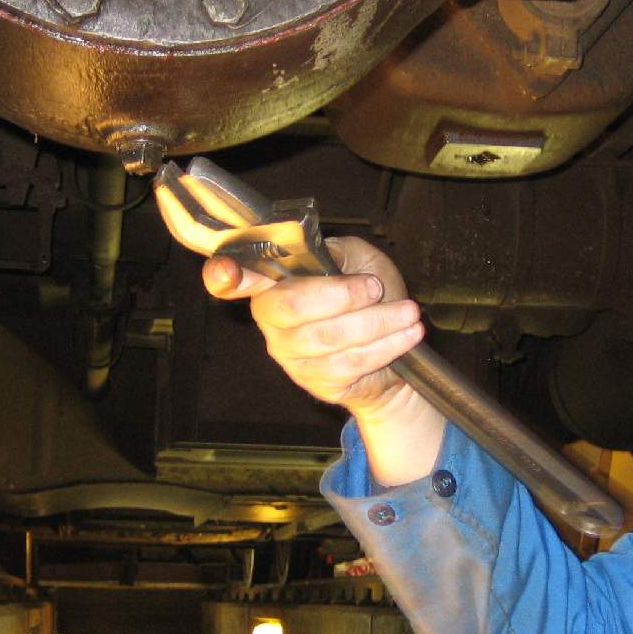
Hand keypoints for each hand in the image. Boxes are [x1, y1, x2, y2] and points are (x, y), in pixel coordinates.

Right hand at [202, 237, 421, 415]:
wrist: (391, 353)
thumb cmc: (368, 298)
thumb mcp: (354, 260)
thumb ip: (332, 252)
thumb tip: (316, 253)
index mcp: (272, 284)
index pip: (233, 280)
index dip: (225, 276)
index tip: (228, 271)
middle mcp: (271, 321)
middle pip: (292, 306)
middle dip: (341, 295)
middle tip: (376, 288)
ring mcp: (291, 355)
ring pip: (329, 337)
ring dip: (377, 322)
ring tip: (407, 312)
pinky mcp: (316, 381)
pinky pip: (350, 362)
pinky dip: (385, 345)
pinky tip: (406, 334)